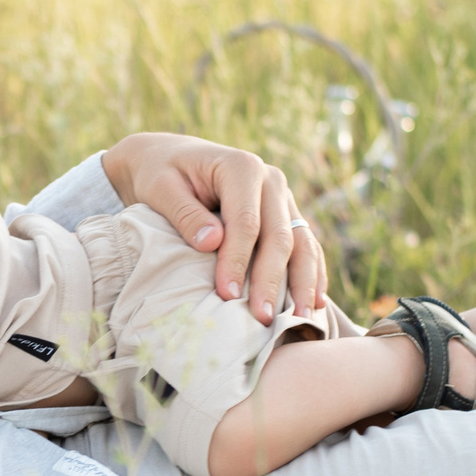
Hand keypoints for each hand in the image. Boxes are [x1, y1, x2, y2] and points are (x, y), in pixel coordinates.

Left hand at [102, 132, 326, 322]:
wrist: (172, 157)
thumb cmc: (161, 173)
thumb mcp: (160, 188)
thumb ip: (185, 213)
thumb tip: (212, 243)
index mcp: (241, 167)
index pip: (245, 222)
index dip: (237, 261)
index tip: (226, 295)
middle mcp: (270, 180)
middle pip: (279, 235)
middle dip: (271, 279)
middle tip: (262, 318)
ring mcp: (282, 196)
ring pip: (301, 242)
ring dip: (303, 282)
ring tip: (302, 318)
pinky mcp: (285, 212)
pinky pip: (306, 244)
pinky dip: (312, 272)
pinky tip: (315, 301)